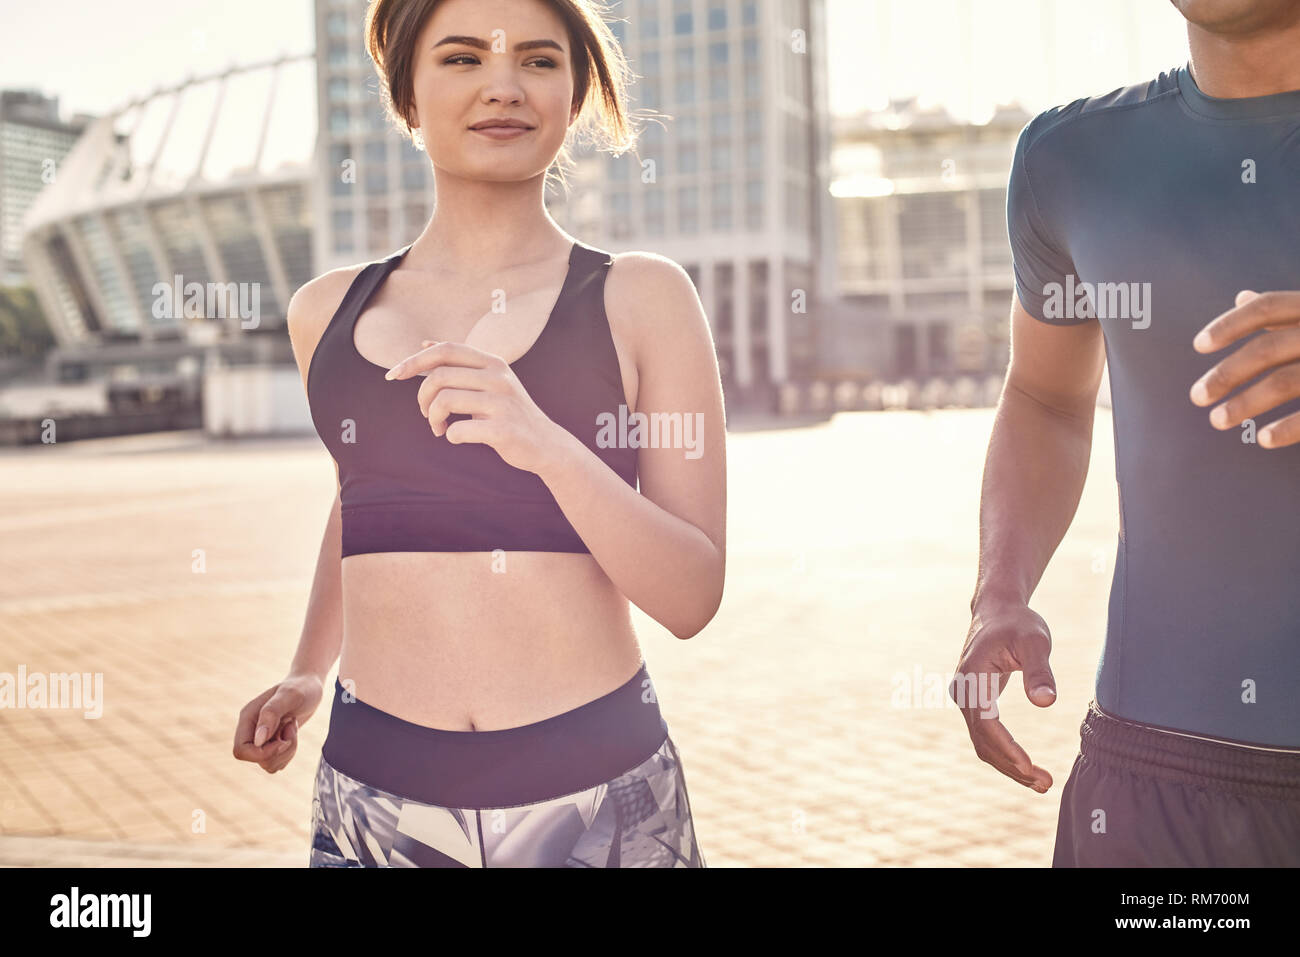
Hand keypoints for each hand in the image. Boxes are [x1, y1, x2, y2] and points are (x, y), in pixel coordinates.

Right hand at [232, 673, 323, 773]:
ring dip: (287, 750)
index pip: (241, 750)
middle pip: (256, 759)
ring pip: (269, 763)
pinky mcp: (272, 743)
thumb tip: (259, 740)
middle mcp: (251, 730)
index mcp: (248, 718)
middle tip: (291, 729)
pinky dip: (290, 752)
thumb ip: (271, 714)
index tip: (282, 741)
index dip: (261, 754)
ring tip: (292, 727)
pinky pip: (278, 762)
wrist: (310, 686)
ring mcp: (261, 738)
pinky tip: (293, 732)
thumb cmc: (301, 687)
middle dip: (280, 750)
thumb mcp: (290, 695)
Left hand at [385, 339, 567, 474]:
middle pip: (439, 376)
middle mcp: (500, 377)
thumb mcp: (489, 380)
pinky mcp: (504, 430)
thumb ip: (460, 363)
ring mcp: (503, 403)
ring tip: (438, 428)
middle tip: (425, 414)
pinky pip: (459, 430)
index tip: (393, 375)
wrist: (546, 444)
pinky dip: (450, 436)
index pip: (446, 350)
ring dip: (432, 418)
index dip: (414, 360)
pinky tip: (457, 437)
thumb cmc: (509, 412)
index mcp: (493, 362)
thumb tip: (425, 342)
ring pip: (444, 401)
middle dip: (422, 397)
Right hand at [950, 603, 1055, 792]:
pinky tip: (1027, 766)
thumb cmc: (1018, 623)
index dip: (1007, 749)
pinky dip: (1006, 753)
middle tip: (1046, 784)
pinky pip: (986, 735)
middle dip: (1012, 766)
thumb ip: (1039, 671)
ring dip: (1009, 765)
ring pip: (983, 743)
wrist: (997, 610)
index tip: (1031, 768)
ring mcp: (966, 698)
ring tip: (1042, 783)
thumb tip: (1046, 703)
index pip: (985, 723)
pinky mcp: (974, 702)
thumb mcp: (1035, 641)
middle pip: (983, 740)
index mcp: (973, 677)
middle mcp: (963, 691)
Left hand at [1190, 289, 1299, 447]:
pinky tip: (1263, 439)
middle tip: (1196, 396)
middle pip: (1268, 349)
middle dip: (1226, 374)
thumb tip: (1242, 297)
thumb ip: (1284, 312)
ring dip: (1245, 403)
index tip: (1198, 345)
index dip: (1230, 324)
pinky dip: (1288, 428)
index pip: (1268, 307)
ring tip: (1217, 420)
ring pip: (1284, 382)